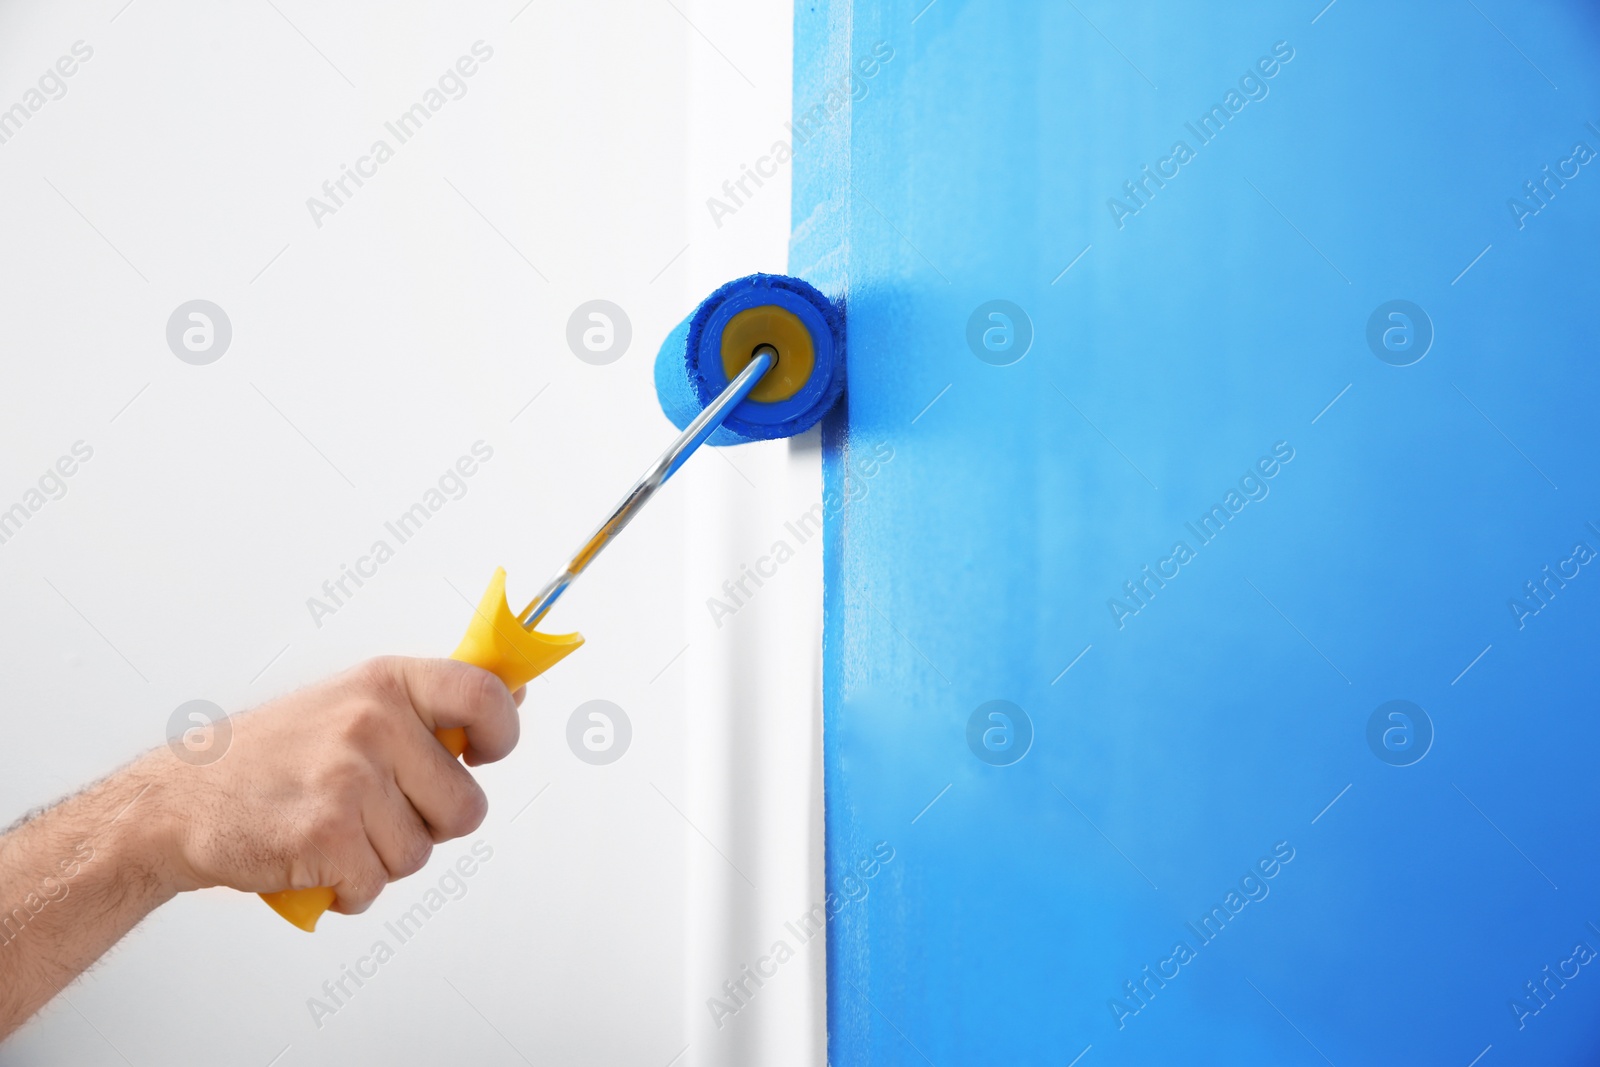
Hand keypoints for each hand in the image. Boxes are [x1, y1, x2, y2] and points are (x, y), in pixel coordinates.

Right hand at [146, 657, 521, 913]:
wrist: (179, 799)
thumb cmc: (274, 754)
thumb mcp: (354, 700)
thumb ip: (430, 706)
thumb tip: (515, 696)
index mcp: (387, 682)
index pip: (486, 696)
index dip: (502, 734)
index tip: (485, 756)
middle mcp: (372, 722)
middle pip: (466, 806)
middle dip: (429, 825)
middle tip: (376, 812)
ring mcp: (349, 778)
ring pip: (420, 854)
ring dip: (381, 860)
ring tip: (334, 830)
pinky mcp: (326, 834)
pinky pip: (376, 886)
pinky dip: (348, 890)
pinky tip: (313, 860)